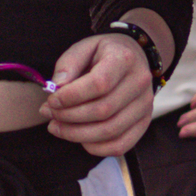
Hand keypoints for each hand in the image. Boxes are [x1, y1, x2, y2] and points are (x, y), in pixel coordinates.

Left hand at [45, 30, 154, 156]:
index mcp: (124, 59)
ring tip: (57, 127)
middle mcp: (140, 83)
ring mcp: (145, 105)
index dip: (71, 96)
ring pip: (110, 131)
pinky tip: (79, 138)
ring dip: (77, 134)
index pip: (99, 84)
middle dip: (69, 117)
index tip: (51, 99)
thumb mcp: (84, 47)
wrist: (134, 57)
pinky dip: (95, 148)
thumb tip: (57, 87)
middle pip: (103, 110)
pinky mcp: (144, 123)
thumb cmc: (104, 53)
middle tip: (49, 113)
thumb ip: (68, 64)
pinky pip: (120, 146)